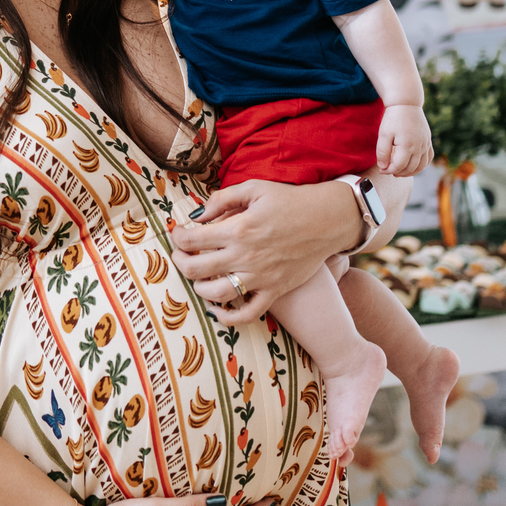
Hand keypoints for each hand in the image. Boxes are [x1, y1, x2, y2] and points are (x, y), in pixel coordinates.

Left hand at [170, 178, 365, 322]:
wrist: (327, 220)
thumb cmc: (290, 200)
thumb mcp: (254, 188)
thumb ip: (222, 200)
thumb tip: (197, 216)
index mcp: (238, 229)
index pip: (191, 240)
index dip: (177, 237)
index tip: (178, 233)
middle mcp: (246, 256)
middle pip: (195, 269)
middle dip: (179, 261)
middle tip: (180, 254)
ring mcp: (260, 277)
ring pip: (215, 294)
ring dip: (197, 287)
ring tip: (197, 276)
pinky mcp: (275, 290)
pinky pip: (247, 313)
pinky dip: (228, 317)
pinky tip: (217, 309)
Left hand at [375, 104, 432, 176]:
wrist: (406, 104)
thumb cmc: (393, 118)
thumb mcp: (383, 134)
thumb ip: (382, 152)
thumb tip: (383, 167)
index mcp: (407, 145)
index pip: (399, 166)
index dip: (388, 171)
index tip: (381, 170)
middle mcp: (419, 146)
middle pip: (410, 168)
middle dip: (398, 172)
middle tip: (388, 171)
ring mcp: (425, 144)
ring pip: (421, 166)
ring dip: (410, 172)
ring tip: (399, 172)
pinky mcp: (428, 141)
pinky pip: (428, 158)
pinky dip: (421, 165)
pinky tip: (413, 166)